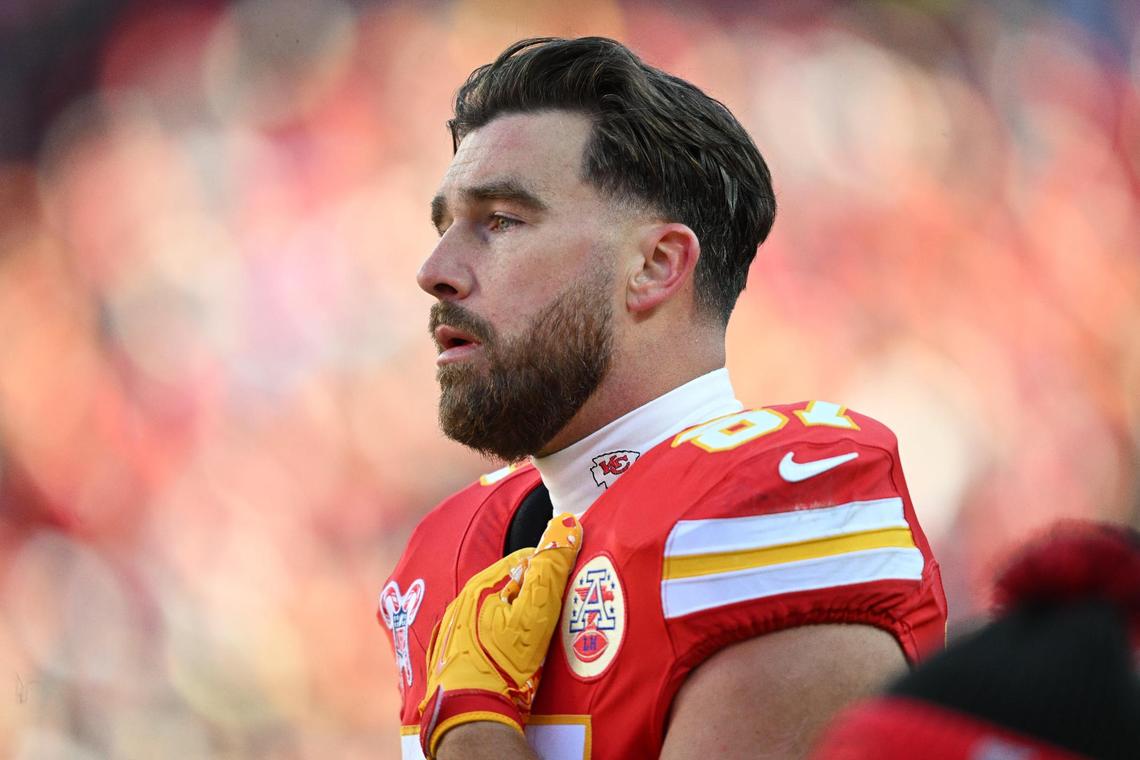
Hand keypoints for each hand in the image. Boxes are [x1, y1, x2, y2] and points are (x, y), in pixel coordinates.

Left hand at [419, 512, 582, 758]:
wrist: (470, 713)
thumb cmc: (503, 663)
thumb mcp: (536, 614)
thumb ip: (551, 569)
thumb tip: (567, 525)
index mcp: (482, 584)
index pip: (526, 560)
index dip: (551, 572)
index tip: (566, 592)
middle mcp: (463, 600)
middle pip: (511, 585)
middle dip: (534, 596)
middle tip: (554, 620)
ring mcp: (456, 626)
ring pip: (497, 610)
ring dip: (517, 618)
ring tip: (537, 642)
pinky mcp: (454, 651)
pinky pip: (484, 633)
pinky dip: (501, 638)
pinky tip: (512, 655)